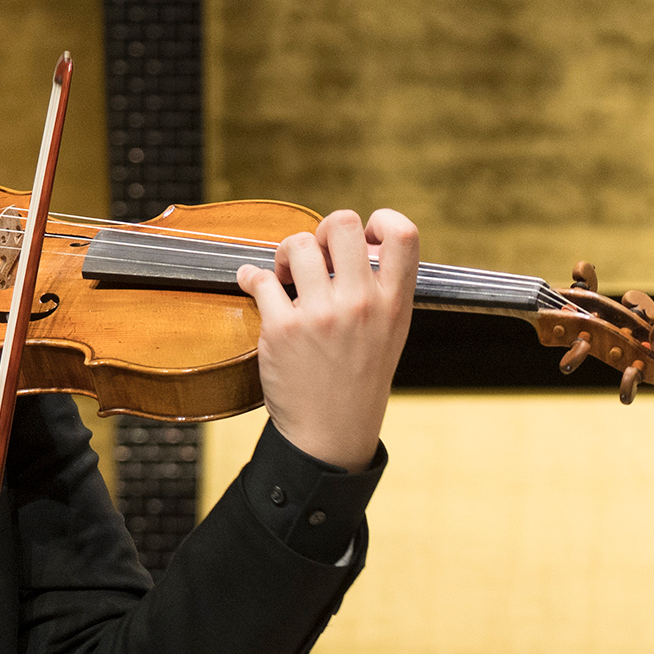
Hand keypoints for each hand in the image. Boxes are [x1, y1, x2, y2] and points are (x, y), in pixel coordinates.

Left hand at [243, 206, 417, 474]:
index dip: (382, 219)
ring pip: (297, 245)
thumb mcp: (390, 333)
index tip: (364, 236)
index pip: (403, 234)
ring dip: (284, 255)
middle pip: (342, 223)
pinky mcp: (283, 329)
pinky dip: (249, 277)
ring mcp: (321, 316)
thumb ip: (381, 287)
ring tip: (284, 277)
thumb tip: (357, 238)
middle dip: (322, 231)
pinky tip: (252, 284)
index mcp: (394, 304)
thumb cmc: (359, 378)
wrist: (331, 434)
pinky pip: (259, 279)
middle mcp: (361, 305)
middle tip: (316, 255)